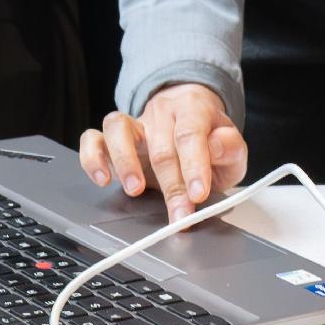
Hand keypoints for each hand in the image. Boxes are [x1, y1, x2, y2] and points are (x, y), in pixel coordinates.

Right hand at [77, 82, 247, 218]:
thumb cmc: (209, 139)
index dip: (194, 165)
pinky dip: (93, 158)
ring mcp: (133, 124)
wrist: (189, 123)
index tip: (198, 193)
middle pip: (160, 147)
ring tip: (135, 190)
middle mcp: (159, 113)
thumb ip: (230, 147)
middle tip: (180, 216)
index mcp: (192, 108)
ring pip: (117, 128)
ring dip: (125, 162)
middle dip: (171, 186)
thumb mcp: (232, 147)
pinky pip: (92, 139)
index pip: (190, 134)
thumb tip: (217, 145)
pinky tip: (103, 179)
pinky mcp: (111, 139)